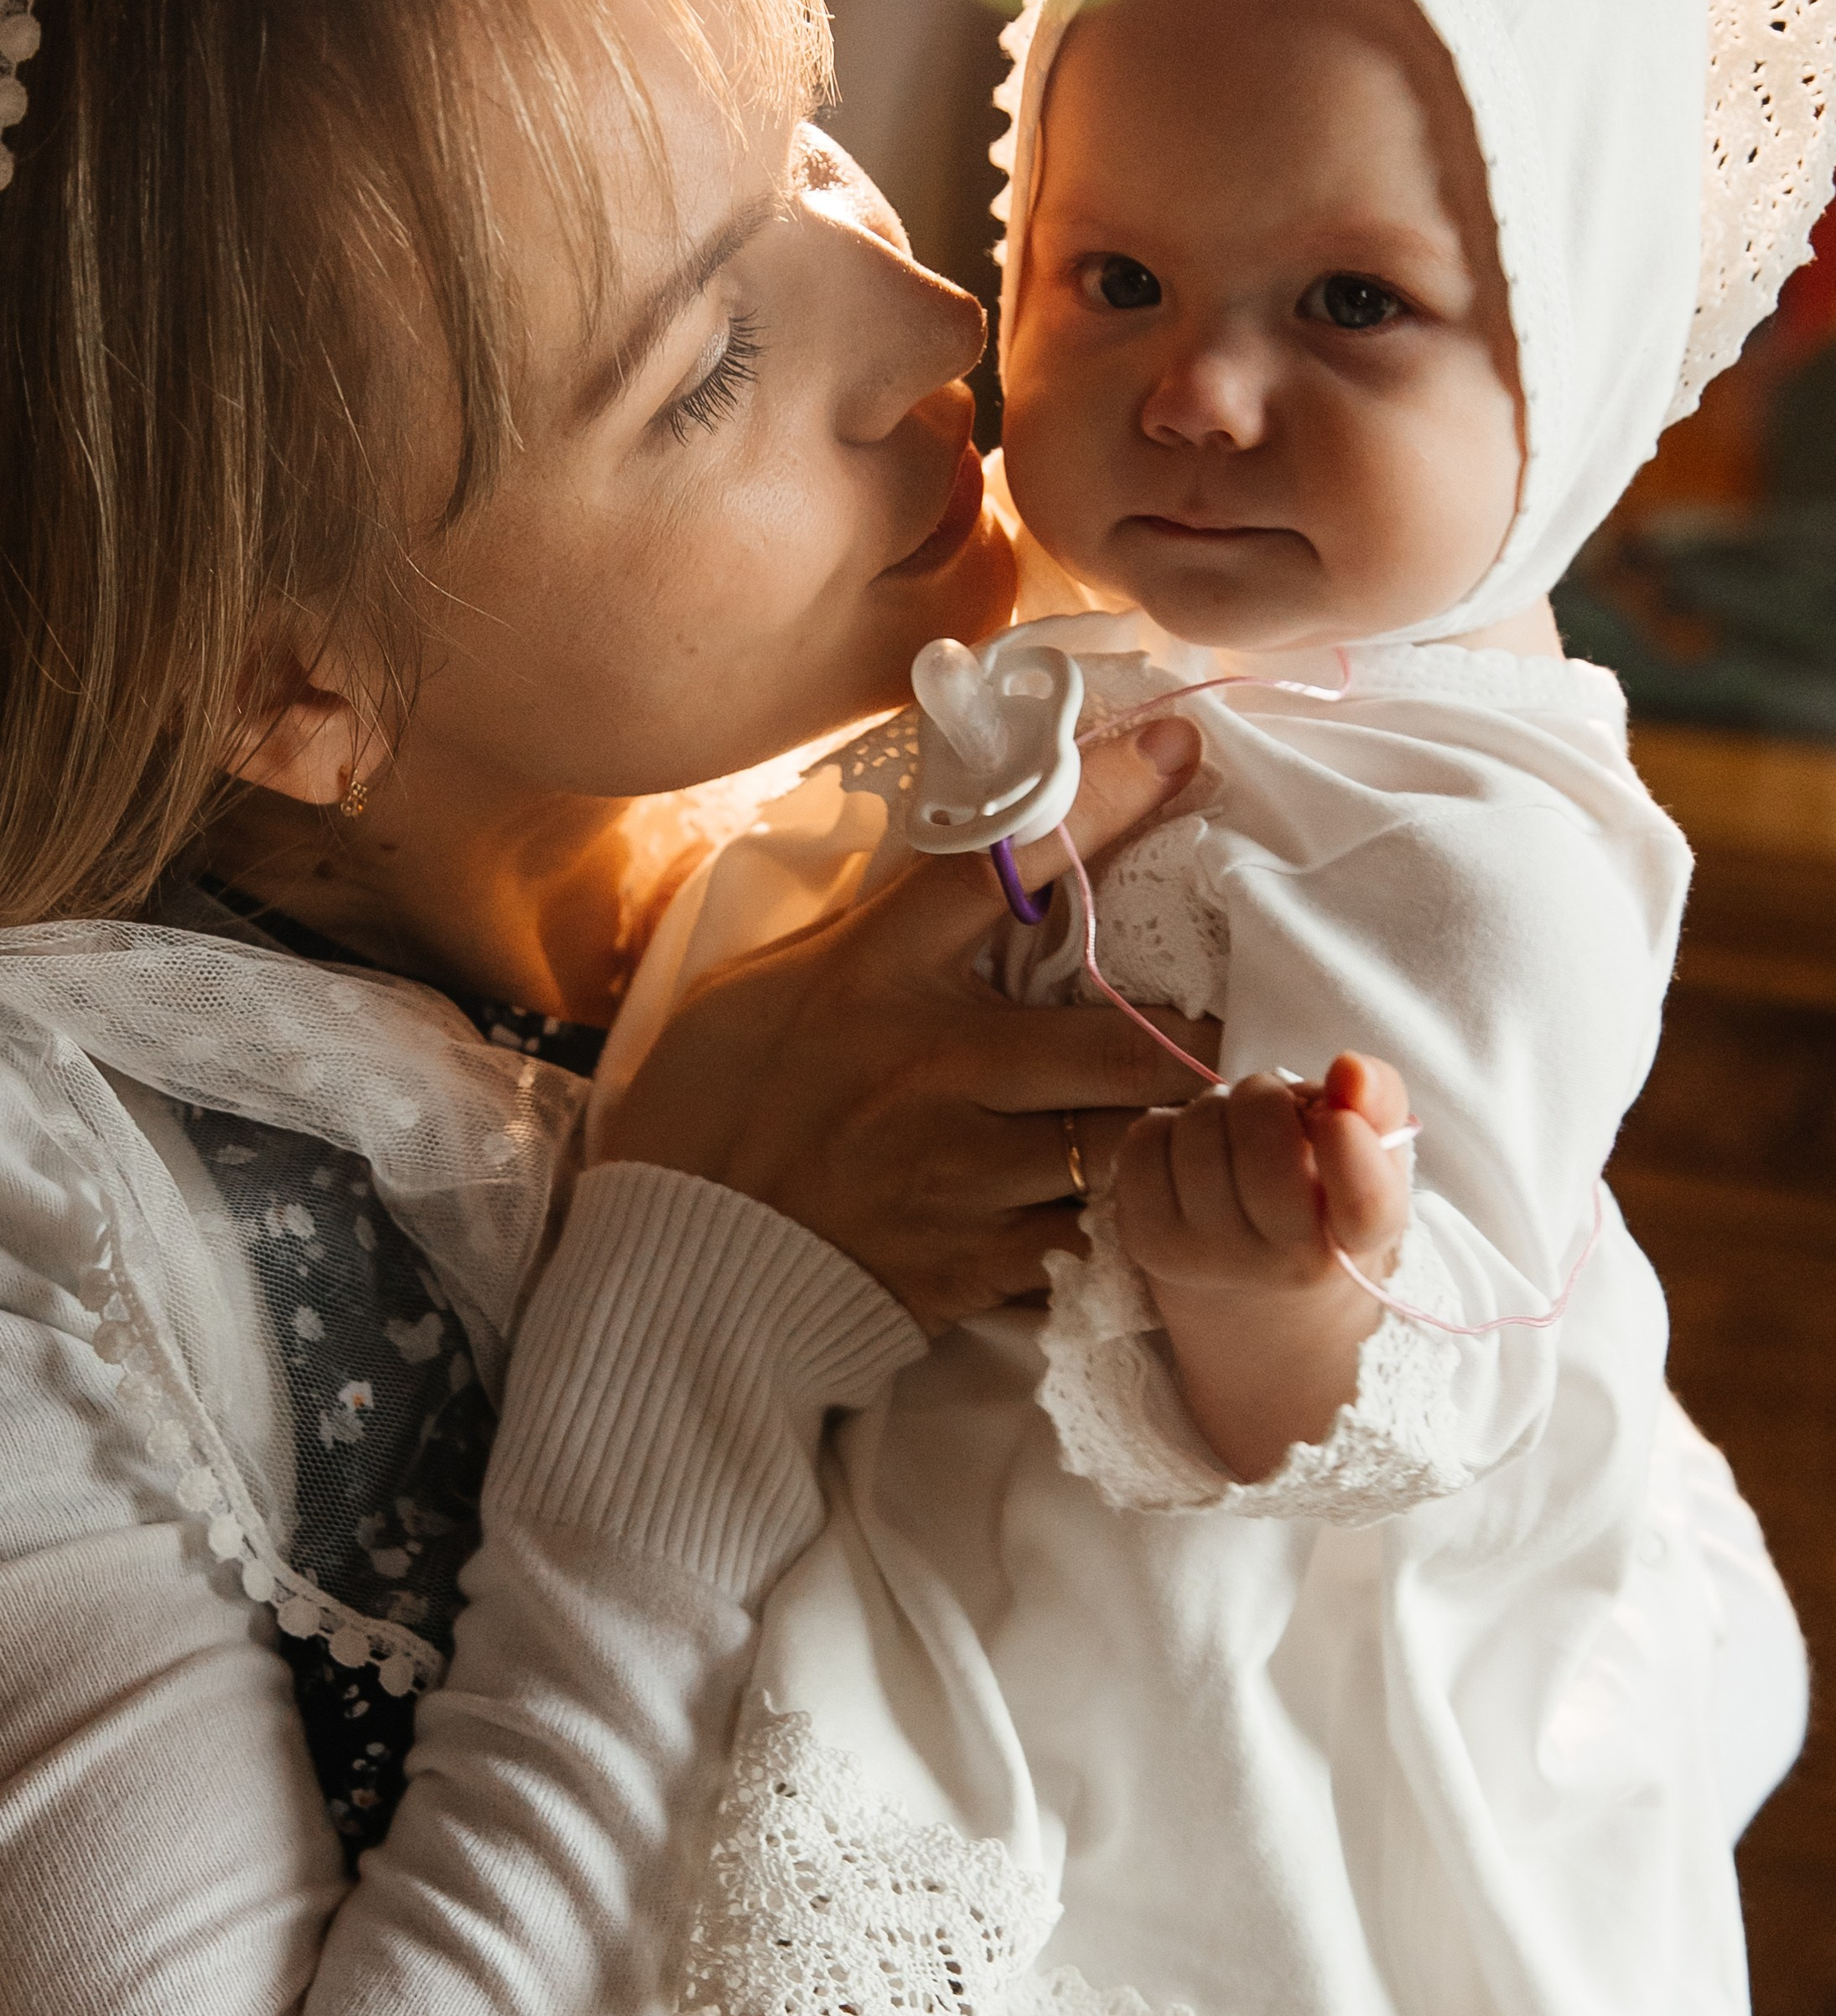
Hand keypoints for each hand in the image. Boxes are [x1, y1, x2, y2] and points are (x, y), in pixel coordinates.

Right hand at [588, 721, 1206, 1332]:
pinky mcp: (973, 1261)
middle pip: (1124, 1039)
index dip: (1105, 798)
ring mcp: (961, 1172)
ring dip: (1169, 1131)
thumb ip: (866, 932)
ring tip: (1204, 1120)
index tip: (1176, 748)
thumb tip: (946, 868)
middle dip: (1196, 1036)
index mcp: (877, 975)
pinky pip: (1090, 1236)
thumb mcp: (763, 983)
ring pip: (1124, 1144)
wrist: (671, 1267)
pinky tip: (1134, 1202)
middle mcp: (934, 1067)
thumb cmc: (708, 1110)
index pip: (1010, 863)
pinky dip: (1122, 1217)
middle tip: (1232, 1023)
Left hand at [1115, 1051, 1411, 1480]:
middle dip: (1266, 1098)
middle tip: (1275, 1111)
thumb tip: (1349, 1069)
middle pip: (1263, 1140)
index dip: (1350, 1145)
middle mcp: (1284, 1263)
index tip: (1338, 1117)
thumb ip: (1380, 1103)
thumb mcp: (1373, 1164)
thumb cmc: (1323, 1211)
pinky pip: (1146, 1140)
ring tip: (1235, 1140)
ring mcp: (1208, 1258)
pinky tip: (1190, 1158)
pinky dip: (1167, 1128)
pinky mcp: (1148, 1243)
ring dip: (1217, 1110)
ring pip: (1200, 1127)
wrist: (1254, 1308)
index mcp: (1357, 1242)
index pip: (1364, 1203)